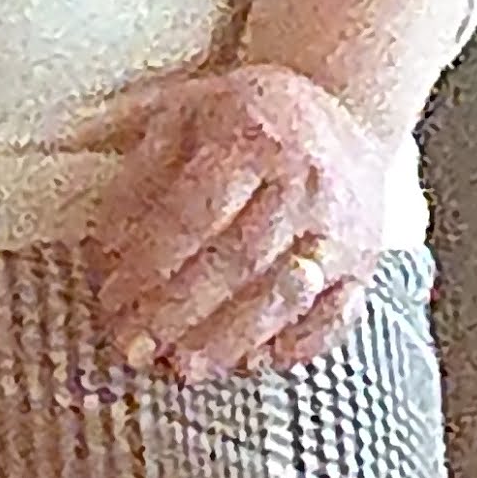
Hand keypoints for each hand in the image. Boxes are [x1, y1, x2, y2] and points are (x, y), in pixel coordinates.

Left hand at [83, 63, 399, 382]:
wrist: (343, 109)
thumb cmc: (247, 117)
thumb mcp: (186, 115)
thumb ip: (145, 176)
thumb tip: (110, 251)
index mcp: (254, 137)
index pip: (196, 213)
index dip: (150, 262)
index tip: (112, 300)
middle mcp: (305, 183)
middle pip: (239, 260)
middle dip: (180, 312)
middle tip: (135, 348)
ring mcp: (342, 228)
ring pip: (285, 296)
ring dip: (231, 339)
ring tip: (184, 368)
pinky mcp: (366, 264)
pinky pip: (335, 317)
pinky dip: (295, 346)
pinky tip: (252, 363)